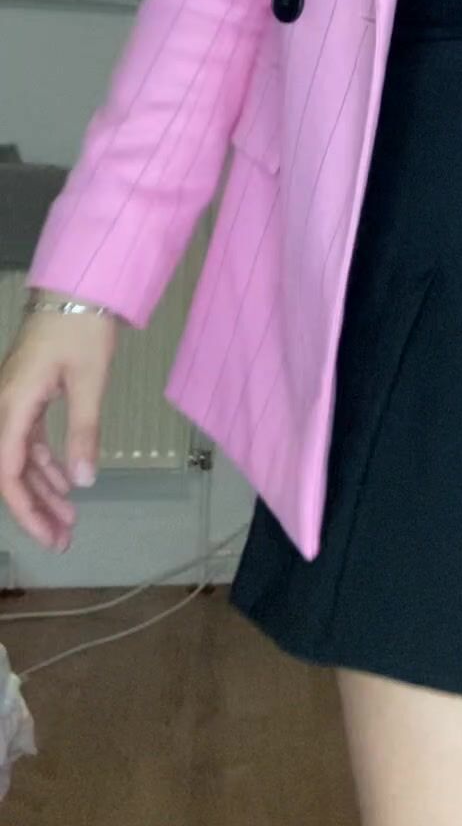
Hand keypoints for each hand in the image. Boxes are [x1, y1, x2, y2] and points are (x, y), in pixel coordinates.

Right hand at [0, 302, 118, 550]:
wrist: (78, 285)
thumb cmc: (83, 327)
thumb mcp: (89, 381)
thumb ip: (84, 432)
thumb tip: (82, 483)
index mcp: (12, 404)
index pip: (9, 472)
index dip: (27, 509)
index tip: (49, 536)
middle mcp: (4, 405)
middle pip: (9, 470)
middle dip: (34, 507)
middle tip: (62, 539)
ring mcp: (13, 399)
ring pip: (18, 456)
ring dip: (42, 488)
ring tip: (69, 518)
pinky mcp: (26, 393)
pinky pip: (27, 438)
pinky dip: (45, 462)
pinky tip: (66, 481)